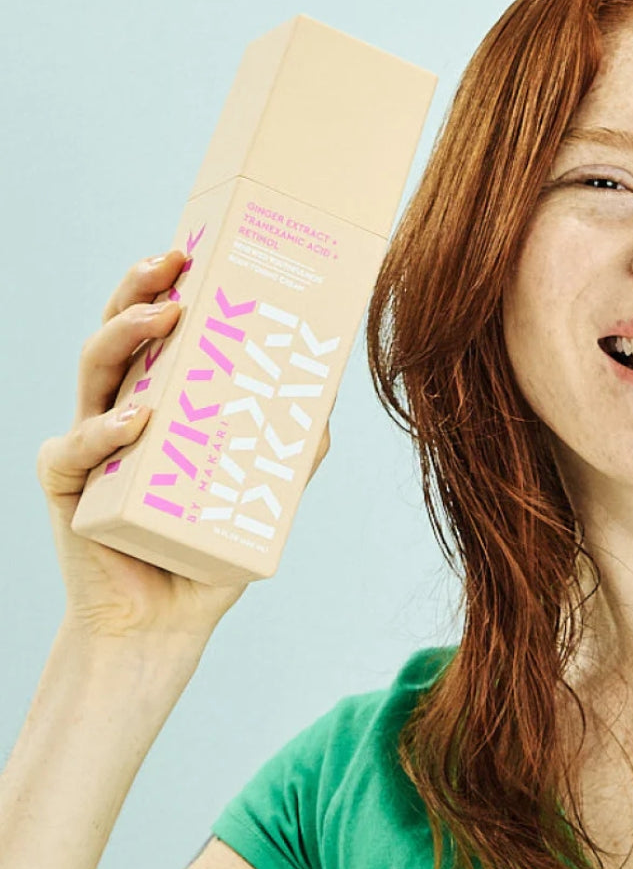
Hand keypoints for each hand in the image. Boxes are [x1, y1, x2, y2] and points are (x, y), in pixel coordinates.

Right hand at [36, 249, 333, 645]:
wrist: (168, 619)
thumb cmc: (212, 546)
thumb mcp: (263, 490)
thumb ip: (292, 446)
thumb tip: (329, 400)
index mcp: (160, 400)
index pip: (160, 333)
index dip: (171, 286)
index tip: (200, 250)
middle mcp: (120, 409)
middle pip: (120, 333)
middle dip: (141, 288)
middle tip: (173, 261)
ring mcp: (90, 445)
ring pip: (93, 372)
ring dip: (125, 335)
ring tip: (166, 314)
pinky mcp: (68, 486)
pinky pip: (75, 449)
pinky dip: (103, 431)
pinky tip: (138, 417)